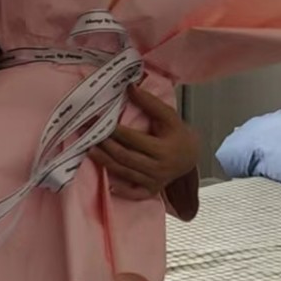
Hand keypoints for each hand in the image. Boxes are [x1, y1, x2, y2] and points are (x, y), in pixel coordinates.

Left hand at [90, 86, 199, 201]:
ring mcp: (155, 181)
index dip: (114, 131)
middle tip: (88, 136)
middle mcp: (159, 167)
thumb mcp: (168, 116)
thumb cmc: (177, 133)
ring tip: (89, 150)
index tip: (99, 122)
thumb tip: (129, 87)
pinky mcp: (152, 190)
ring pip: (125, 172)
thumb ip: (149, 102)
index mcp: (164, 148)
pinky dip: (122, 191)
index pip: (133, 139)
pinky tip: (109, 184)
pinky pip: (134, 193)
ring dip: (105, 162)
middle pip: (126, 157)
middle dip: (105, 146)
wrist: (191, 156)